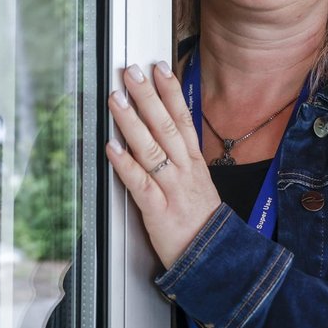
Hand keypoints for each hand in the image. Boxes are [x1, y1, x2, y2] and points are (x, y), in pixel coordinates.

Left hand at [105, 61, 221, 268]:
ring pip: (151, 149)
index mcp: (194, 162)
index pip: (184, 118)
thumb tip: (161, 131)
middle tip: (132, 72)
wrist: (216, 259)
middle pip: (166, 126)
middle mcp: (184, 170)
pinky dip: (125, 165)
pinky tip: (111, 148)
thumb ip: (180, 157)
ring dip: (131, 121)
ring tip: (116, 99)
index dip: (171, 92)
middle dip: (148, 96)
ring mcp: (172, 189)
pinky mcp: (159, 211)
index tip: (160, 68)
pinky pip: (140, 184)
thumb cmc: (201, 222)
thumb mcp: (197, 182)